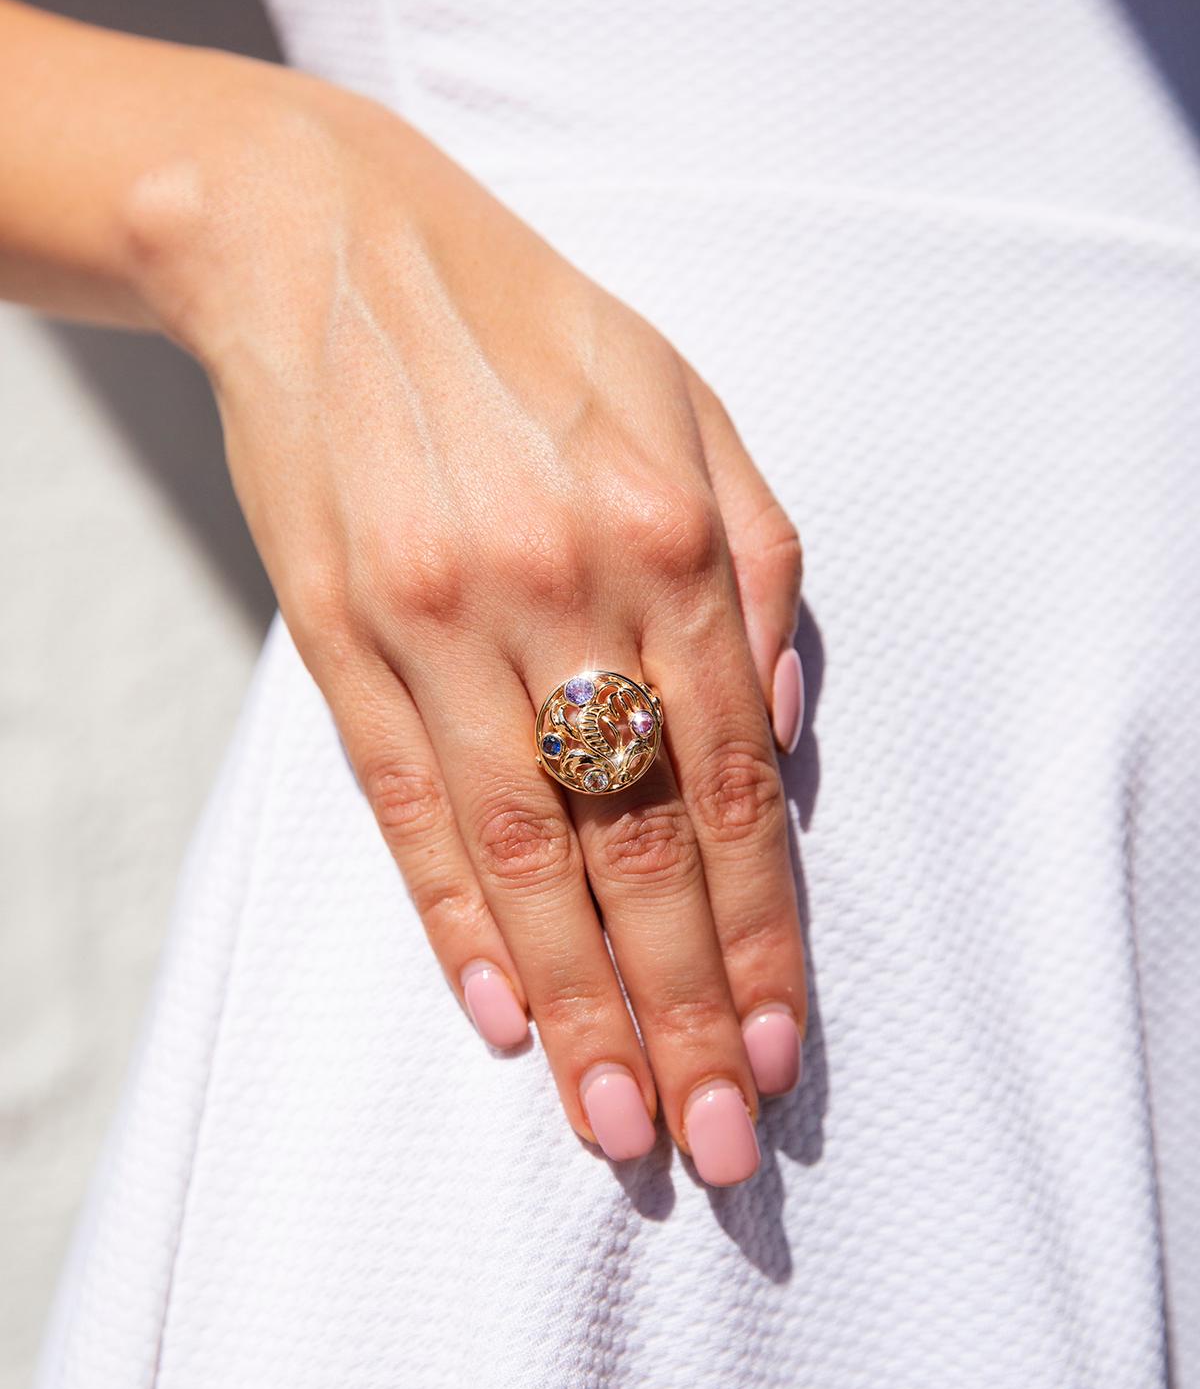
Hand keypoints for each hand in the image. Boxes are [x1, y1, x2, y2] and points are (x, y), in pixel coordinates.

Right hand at [130, 70, 807, 1185]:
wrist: (332, 249)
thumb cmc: (535, 334)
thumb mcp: (694, 409)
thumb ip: (765, 567)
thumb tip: (785, 730)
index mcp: (667, 535)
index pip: (733, 783)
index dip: (762, 931)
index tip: (781, 1049)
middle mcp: (557, 589)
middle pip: (635, 842)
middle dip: (684, 1005)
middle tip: (709, 1139)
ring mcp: (437, 618)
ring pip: (523, 847)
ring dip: (577, 997)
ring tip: (612, 1116)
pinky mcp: (339, 634)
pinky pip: (400, 800)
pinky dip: (452, 914)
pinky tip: (497, 1010)